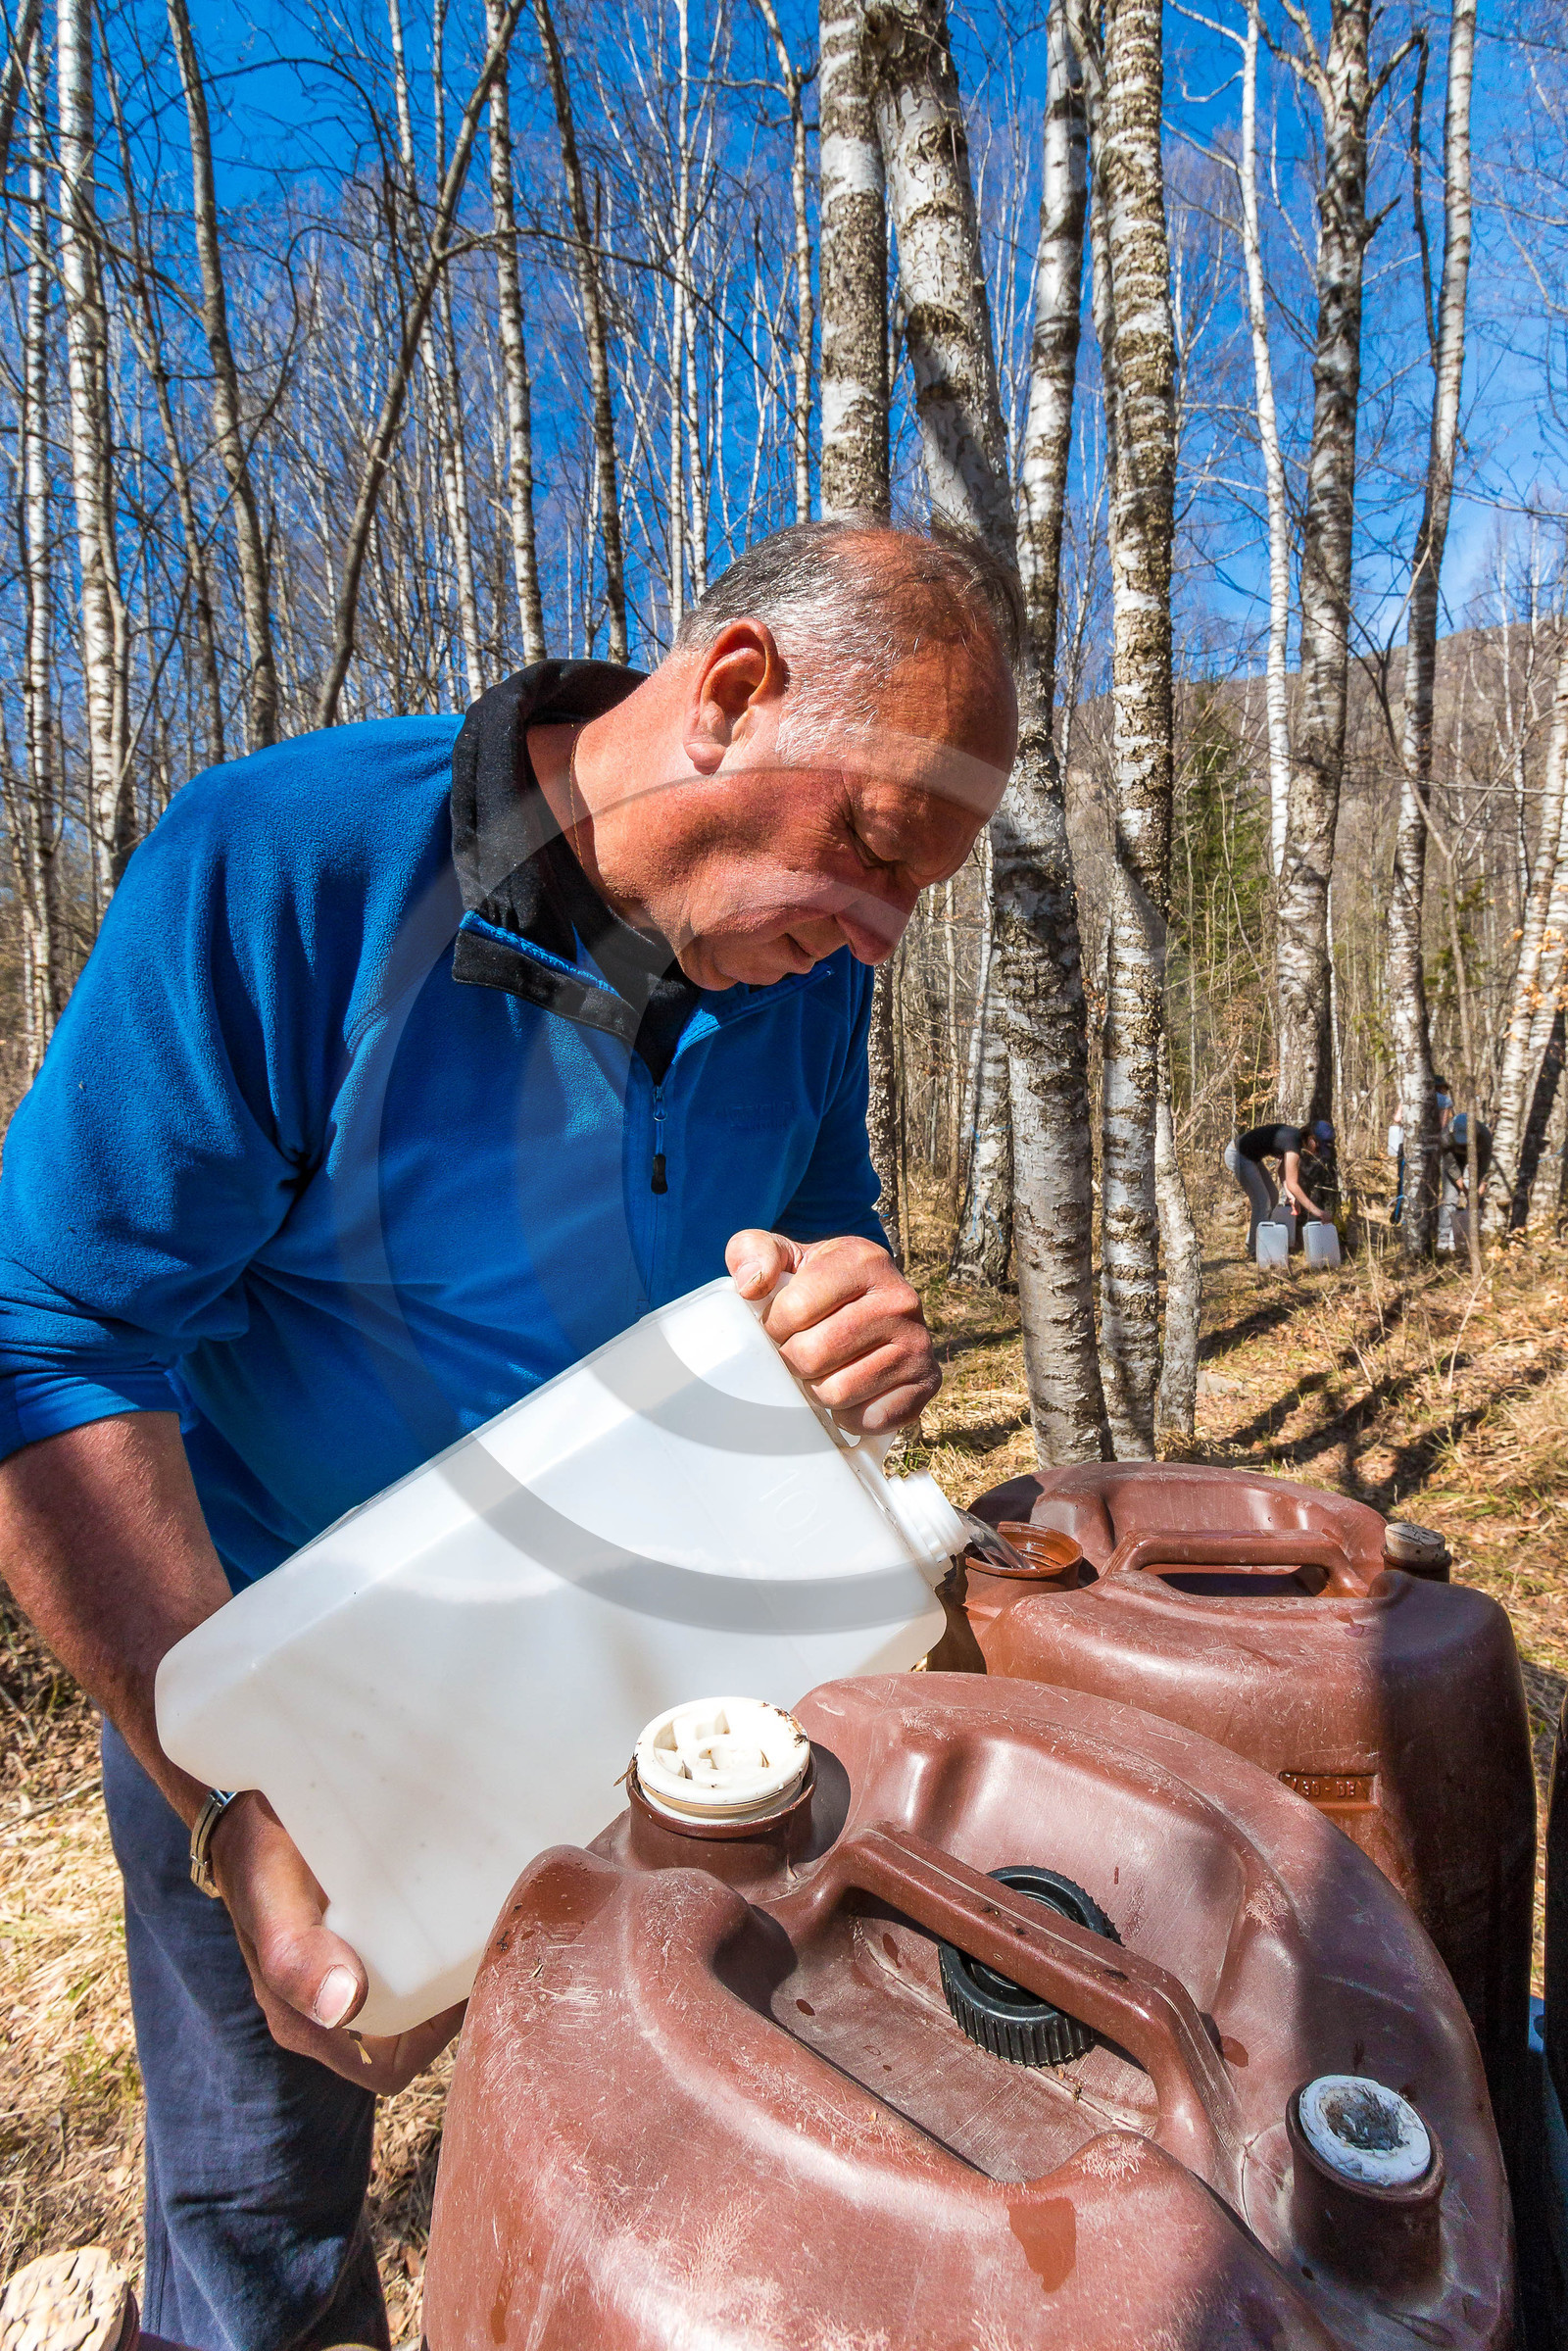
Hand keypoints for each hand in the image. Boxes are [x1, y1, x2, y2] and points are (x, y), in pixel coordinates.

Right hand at [210, 1790, 463, 2092]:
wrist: (245, 1814)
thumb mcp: (274, 1903)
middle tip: (484, 1946)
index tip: (464, 1982)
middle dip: (452, 2005)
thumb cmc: (259, 1858)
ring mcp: (338, 1977)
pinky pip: (401, 1964)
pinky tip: (454, 1908)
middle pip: (409, 2037)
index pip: (390, 2068)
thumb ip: (295, 1958)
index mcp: (305, 2023)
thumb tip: (342, 2006)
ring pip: (410, 2001)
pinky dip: (432, 1946)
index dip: (434, 2042)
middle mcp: (324, 2010)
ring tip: (477, 1925)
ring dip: (447, 1975)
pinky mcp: (351, 1942)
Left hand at [726, 1230, 939, 1433]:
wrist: (873, 1305)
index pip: (794, 1310)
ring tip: (821, 1370)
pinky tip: (848, 1392)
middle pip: (813, 1356)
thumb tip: (751, 1286)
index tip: (779, 1325)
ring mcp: (918, 1343)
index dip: (773, 1326)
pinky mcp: (928, 1382)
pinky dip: (849, 1415)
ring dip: (817, 1390)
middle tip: (797, 1352)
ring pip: (838, 1393)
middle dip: (792, 1361)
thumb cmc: (818, 1284)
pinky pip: (869, 1419)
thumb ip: (752, 1252)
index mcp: (864, 1260)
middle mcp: (900, 1299)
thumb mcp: (785, 1256)